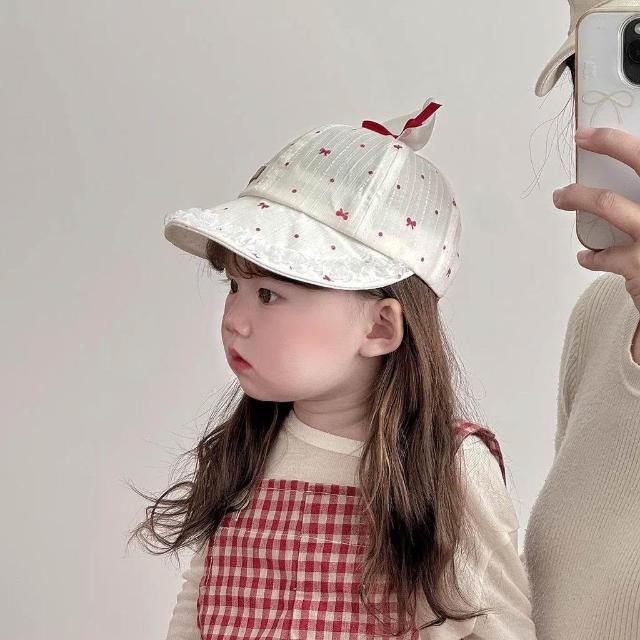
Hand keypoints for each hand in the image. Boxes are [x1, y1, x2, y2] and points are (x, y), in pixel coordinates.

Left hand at [552, 127, 639, 312]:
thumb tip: (624, 176)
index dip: (617, 141)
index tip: (589, 134)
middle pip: (639, 165)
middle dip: (608, 146)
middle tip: (579, 143)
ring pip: (608, 204)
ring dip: (578, 197)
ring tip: (562, 197)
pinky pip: (605, 256)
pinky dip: (592, 256)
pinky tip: (587, 256)